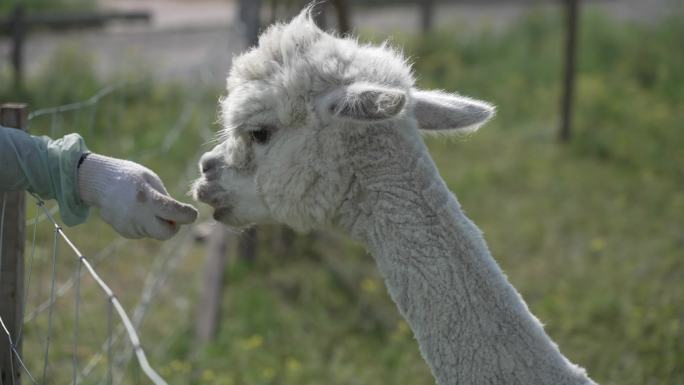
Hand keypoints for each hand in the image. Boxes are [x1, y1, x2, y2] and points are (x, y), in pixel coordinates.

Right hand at [78, 154, 197, 239]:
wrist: (99, 181)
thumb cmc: (131, 177)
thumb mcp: (151, 180)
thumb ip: (165, 199)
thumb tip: (180, 216)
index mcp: (147, 198)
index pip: (174, 213)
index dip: (188, 215)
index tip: (192, 213)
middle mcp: (137, 214)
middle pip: (166, 234)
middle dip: (174, 227)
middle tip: (172, 216)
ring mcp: (129, 225)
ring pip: (155, 233)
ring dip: (158, 224)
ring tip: (146, 206)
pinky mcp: (124, 231)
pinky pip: (144, 232)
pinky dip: (146, 224)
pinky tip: (135, 211)